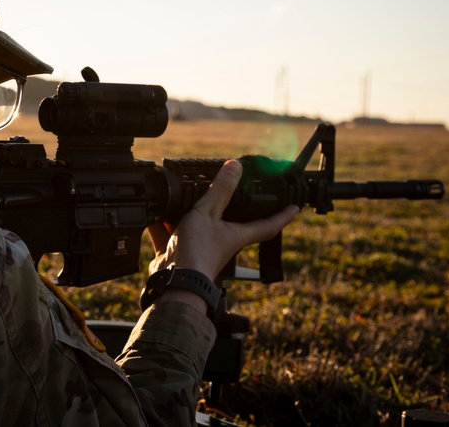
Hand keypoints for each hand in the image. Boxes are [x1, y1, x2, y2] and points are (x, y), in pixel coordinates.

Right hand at [146, 159, 298, 279]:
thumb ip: (221, 190)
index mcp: (236, 235)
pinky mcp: (179, 253)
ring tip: (188, 197)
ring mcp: (200, 248)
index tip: (294, 207)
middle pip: (233, 226)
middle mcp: (222, 242)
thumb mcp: (208, 213)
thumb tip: (235, 167)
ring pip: (199, 228)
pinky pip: (172, 235)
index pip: (268, 225)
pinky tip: (154, 214)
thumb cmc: (198, 252)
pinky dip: (163, 225)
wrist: (174, 281)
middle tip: (237, 196)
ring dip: (192, 215)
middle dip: (234, 212)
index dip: (282, 216)